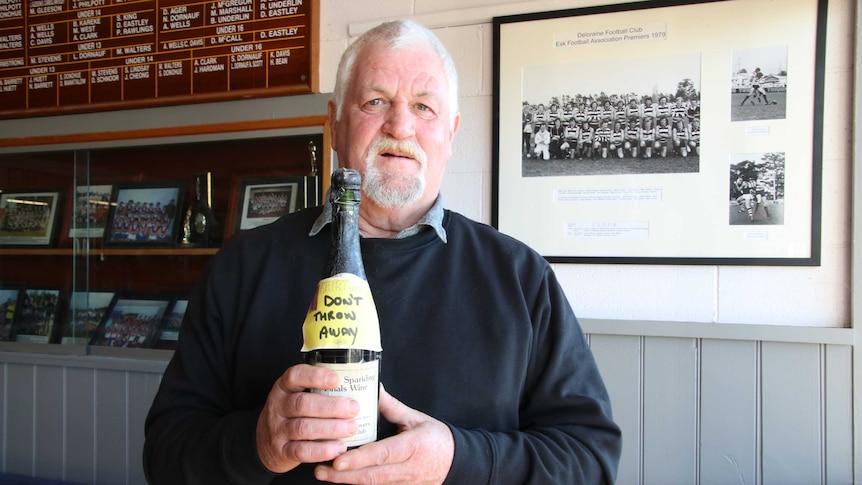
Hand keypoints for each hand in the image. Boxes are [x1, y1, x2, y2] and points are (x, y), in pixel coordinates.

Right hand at [256, 364, 359, 472]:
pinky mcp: (281, 451)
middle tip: (354, 408)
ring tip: (351, 428)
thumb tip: (365, 386)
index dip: (316, 377)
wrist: (263, 441)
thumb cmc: (291, 414)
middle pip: (302, 404)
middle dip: (331, 406)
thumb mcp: (297, 395)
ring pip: (303, 428)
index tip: (337, 379)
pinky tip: (339, 448)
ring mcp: (277, 429)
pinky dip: (321, 450)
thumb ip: (320, 389)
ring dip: (330, 428)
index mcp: (284, 387)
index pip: (295, 376)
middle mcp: (277, 406)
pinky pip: (301, 451)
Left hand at [314, 385, 453, 484]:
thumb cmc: (436, 438)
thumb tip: (372, 388)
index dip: (359, 459)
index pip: (382, 454)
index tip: (338, 461)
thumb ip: (391, 406)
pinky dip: (359, 484)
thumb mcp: (415, 418)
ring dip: (347, 481)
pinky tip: (342, 479)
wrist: (456, 462)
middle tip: (321, 470)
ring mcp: (405, 483)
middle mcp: (408, 468)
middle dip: (345, 476)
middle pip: (373, 476)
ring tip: (324, 473)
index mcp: (412, 446)